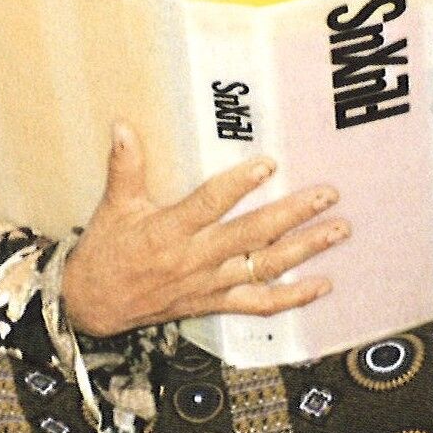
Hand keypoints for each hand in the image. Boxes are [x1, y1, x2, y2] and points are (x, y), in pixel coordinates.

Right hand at [61, 123, 349, 336]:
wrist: (94, 305)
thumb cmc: (105, 252)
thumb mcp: (112, 207)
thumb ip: (124, 167)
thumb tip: (123, 126)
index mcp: (168, 230)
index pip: (209, 204)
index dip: (238, 185)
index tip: (269, 164)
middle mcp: (194, 258)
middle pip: (251, 235)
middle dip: (293, 214)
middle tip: (327, 195)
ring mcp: (209, 284)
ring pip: (264, 268)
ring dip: (305, 250)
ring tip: (338, 230)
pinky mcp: (214, 303)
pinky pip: (259, 304)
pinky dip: (293, 297)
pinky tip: (323, 285)